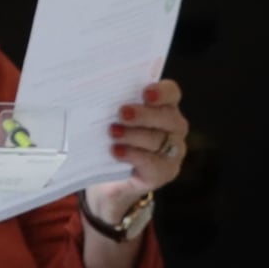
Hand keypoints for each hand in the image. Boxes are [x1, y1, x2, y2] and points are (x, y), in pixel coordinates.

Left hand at [84, 81, 187, 234]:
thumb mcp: (111, 118)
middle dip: (143, 114)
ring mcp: (173, 150)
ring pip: (158, 140)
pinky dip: (134, 156)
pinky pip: (153, 163)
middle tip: (122, 113)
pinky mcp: (165, 171)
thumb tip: (94, 91)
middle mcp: (173, 126)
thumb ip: (111, 105)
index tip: (145, 93)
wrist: (108, 176)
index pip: (171, 93)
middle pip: (166, 117)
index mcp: (163, 106)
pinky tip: (117, 152)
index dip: (161, 92)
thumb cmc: (111, 138)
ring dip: (134, 135)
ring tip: (113, 133)